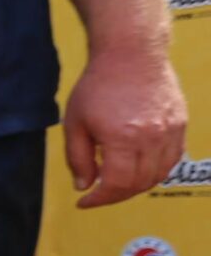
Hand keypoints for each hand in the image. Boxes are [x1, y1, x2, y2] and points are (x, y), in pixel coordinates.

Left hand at [62, 46, 186, 208]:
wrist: (131, 53)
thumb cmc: (98, 85)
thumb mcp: (75, 123)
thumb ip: (78, 159)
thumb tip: (84, 186)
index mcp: (123, 137)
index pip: (117, 184)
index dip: (100, 199)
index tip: (85, 201)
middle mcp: (152, 137)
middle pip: (139, 183)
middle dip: (116, 195)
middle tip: (99, 193)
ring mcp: (171, 130)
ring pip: (159, 174)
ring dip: (137, 185)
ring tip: (117, 181)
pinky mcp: (180, 123)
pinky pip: (172, 158)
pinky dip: (156, 170)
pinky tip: (138, 167)